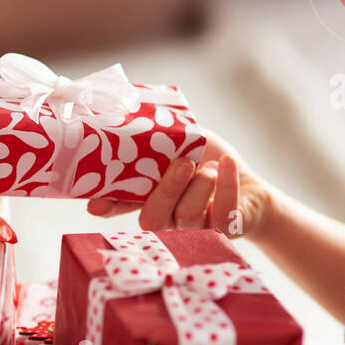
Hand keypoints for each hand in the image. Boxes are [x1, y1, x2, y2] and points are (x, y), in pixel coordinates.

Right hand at [88, 130, 274, 238]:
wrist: (250, 185)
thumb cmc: (209, 160)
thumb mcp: (185, 143)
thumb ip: (163, 136)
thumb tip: (139, 112)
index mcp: (150, 199)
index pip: (122, 206)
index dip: (108, 206)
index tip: (94, 205)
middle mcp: (167, 220)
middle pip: (153, 219)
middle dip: (167, 190)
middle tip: (184, 163)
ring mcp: (194, 230)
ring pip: (188, 216)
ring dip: (201, 185)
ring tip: (211, 166)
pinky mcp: (224, 232)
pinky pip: (222, 215)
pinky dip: (227, 184)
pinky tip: (227, 164)